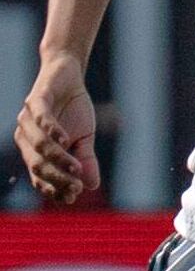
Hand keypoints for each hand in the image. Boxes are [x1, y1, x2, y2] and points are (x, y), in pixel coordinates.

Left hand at [14, 57, 100, 206]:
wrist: (68, 74)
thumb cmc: (73, 109)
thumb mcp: (84, 137)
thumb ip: (85, 160)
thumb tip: (92, 185)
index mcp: (33, 150)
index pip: (39, 175)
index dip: (54, 187)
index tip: (73, 196)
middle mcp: (25, 137)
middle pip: (37, 164)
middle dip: (57, 178)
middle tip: (76, 186)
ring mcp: (27, 119)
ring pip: (39, 145)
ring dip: (58, 159)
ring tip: (76, 167)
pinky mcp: (36, 100)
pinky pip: (41, 118)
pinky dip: (52, 130)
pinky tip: (65, 139)